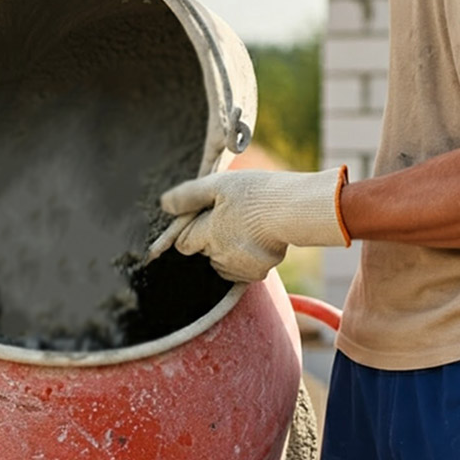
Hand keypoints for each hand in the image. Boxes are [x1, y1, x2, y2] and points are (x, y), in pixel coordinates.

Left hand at [151, 168, 350, 282]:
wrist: (295, 211)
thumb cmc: (257, 193)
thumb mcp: (220, 184)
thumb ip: (189, 195)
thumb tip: (164, 204)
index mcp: (207, 233)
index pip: (184, 243)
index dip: (192, 230)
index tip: (207, 218)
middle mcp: (219, 255)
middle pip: (203, 253)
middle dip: (211, 239)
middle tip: (232, 218)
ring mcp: (239, 268)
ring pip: (222, 264)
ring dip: (227, 251)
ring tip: (247, 228)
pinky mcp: (257, 274)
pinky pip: (243, 271)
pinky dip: (247, 259)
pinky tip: (260, 240)